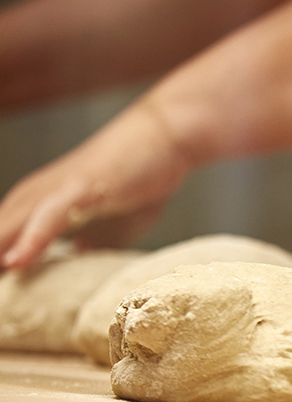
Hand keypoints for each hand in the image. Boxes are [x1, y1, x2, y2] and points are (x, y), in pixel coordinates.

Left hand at [0, 101, 192, 268]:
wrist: (166, 138)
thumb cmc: (141, 179)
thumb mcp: (112, 224)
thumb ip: (91, 242)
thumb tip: (80, 259)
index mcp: (36, 207)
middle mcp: (32, 198)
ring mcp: (52, 192)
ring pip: (6, 230)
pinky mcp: (78, 189)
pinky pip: (46, 219)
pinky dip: (28, 241)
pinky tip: (15, 263)